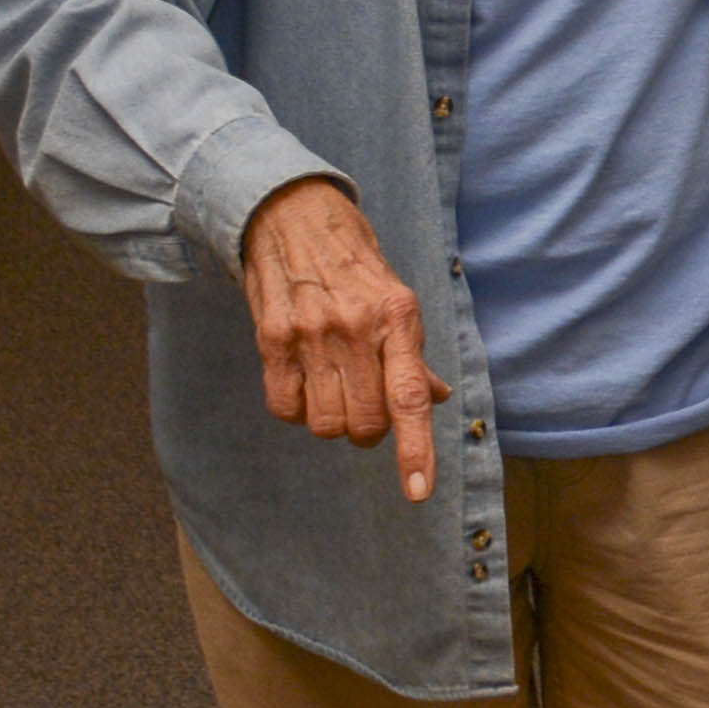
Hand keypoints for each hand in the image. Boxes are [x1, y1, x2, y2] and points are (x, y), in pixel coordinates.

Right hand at [240, 176, 436, 502]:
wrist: (291, 215)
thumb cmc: (354, 262)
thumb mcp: (397, 298)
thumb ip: (413, 355)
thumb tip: (437, 401)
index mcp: (398, 318)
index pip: (410, 399)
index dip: (415, 450)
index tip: (419, 492)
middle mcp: (355, 328)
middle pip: (366, 423)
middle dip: (371, 431)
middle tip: (369, 406)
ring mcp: (309, 335)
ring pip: (325, 424)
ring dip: (334, 423)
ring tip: (336, 391)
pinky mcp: (270, 339)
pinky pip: (284, 408)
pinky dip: (296, 410)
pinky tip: (304, 384)